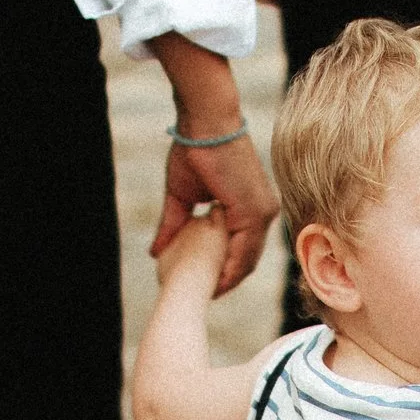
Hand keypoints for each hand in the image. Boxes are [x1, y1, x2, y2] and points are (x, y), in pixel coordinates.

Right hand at [157, 138, 277, 296]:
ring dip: (229, 279)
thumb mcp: (183, 196)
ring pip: (248, 258)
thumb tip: (155, 252)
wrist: (205, 123)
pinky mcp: (254, 210)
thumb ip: (175, 225)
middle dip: (228, 280)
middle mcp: (264, 211)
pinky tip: (215, 283)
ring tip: (207, 295)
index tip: (207, 285)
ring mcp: (262, 211)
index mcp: (252, 206)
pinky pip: (245, 250)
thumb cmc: (195, 150)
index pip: (245, 248)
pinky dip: (231, 269)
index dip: (227, 269)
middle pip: (249, 258)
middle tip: (206, 296)